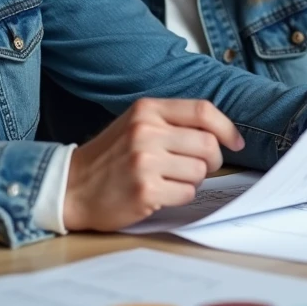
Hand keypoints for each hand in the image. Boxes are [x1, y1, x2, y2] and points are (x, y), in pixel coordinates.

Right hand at [63, 98, 245, 231]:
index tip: (235, 142)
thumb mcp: (137, 125)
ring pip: (199, 171)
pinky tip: (159, 193)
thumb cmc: (110, 157)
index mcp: (147, 110)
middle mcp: (146, 131)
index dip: (226, 128)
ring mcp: (145, 161)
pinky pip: (186, 193)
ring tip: (168, 180)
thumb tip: (220, 134)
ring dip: (192, 180)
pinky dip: (179, 196)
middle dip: (212, 161)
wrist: (71, 186)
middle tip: (198, 168)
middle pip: (208, 145)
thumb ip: (172, 123)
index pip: (202, 111)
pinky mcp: (145, 190)